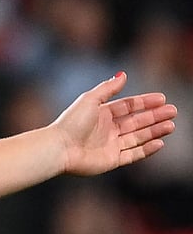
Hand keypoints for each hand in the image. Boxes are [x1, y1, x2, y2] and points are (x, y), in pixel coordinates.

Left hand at [53, 72, 176, 175]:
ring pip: (138, 137)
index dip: (145, 102)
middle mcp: (107, 129)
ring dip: (155, 131)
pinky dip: (147, 149)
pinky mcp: (112, 160)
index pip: (128, 106)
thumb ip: (108, 88)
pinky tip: (160, 142)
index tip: (162, 98)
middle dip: (155, 116)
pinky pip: (134, 154)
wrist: (60, 148)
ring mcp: (110, 145)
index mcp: (101, 113)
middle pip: (136, 121)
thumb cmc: (72, 122)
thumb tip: (123, 74)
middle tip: (173, 111)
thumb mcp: (90, 100)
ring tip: (171, 125)